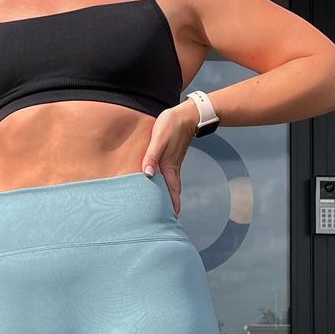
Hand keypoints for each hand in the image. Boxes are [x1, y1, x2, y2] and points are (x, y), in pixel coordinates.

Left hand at [140, 101, 198, 217]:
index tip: (174, 218)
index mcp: (170, 166)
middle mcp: (173, 167)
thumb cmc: (171, 125)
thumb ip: (152, 156)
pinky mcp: (172, 157)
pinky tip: (160, 184)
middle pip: (173, 191)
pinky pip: (169, 175)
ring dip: (169, 195)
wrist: (187, 114)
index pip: (172, 191)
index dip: (173, 205)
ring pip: (171, 184)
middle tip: (168, 218)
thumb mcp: (159, 139)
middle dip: (171, 205)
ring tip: (164, 206)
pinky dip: (167, 184)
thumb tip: (147, 174)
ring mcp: (173, 162)